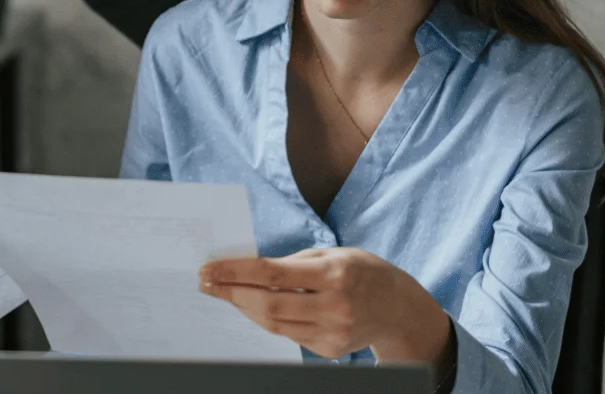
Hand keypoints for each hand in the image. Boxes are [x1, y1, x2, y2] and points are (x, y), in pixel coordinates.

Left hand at [200, 248, 450, 366]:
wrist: (398, 307)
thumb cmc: (360, 271)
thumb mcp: (332, 254)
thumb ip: (292, 263)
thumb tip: (248, 270)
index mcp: (334, 273)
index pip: (271, 273)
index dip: (235, 272)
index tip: (209, 268)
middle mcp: (334, 306)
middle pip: (268, 305)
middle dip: (231, 293)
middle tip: (206, 282)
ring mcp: (334, 333)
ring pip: (274, 324)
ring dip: (243, 308)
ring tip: (224, 293)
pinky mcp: (331, 351)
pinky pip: (288, 335)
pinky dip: (266, 320)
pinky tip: (253, 307)